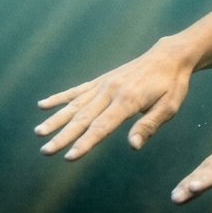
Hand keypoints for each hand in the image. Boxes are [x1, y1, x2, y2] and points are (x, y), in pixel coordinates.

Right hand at [35, 39, 194, 160]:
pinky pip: (77, 90)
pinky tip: (42, 105)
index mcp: (128, 100)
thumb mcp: (170, 107)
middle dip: (63, 136)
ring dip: (56, 119)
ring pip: (75, 105)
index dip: (85, 143)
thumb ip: (149, 125)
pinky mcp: (101, 80)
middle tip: (45, 151)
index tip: (69, 157)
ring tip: (38, 133)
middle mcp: (111, 91)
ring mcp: (104, 84)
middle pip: (83, 118)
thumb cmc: (173, 85)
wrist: (170, 56)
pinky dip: (59, 98)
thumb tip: (132, 146)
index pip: (102, 127)